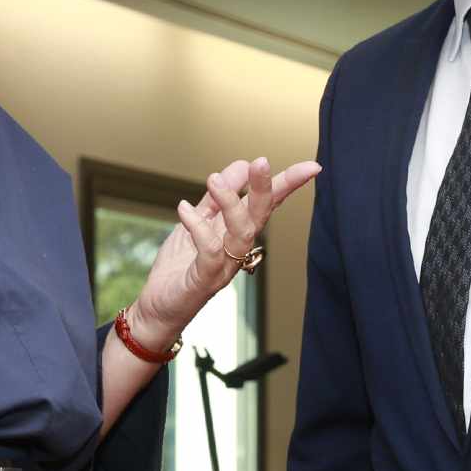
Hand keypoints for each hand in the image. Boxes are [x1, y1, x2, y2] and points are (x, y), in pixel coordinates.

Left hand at [124, 157, 320, 349]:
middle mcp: (238, 248)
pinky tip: (184, 209)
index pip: (268, 204)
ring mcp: (225, 265)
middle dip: (264, 188)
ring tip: (213, 179)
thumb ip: (217, 197)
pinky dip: (198, 227)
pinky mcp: (205, 279)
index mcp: (238, 231)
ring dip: (231, 203)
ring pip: (241, 233)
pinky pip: (210, 251)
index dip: (289, 184)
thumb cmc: (180, 267)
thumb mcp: (197, 221)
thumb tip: (242, 164)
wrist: (159, 308)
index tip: (312, 167)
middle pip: (260, 216)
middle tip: (261, 162)